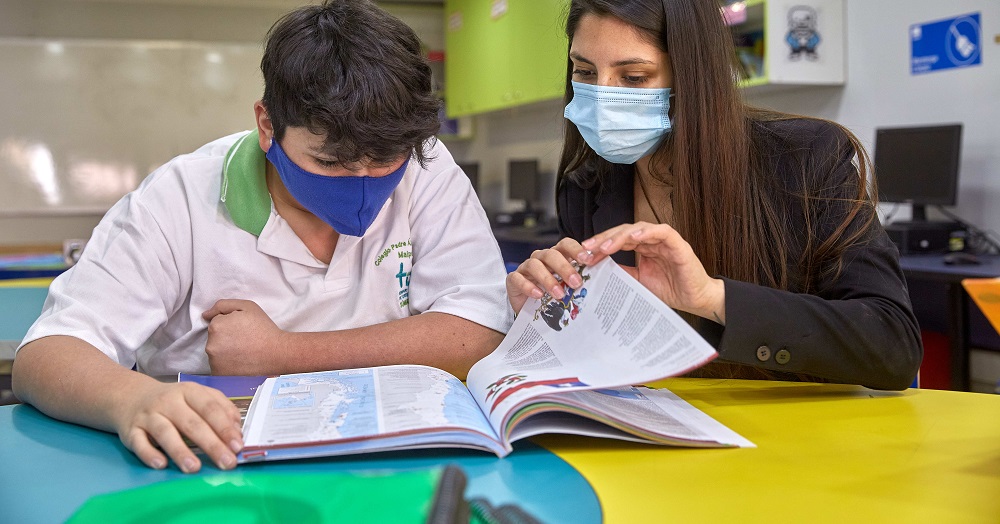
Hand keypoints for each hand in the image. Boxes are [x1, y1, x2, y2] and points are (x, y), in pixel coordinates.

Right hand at [114, 381, 242, 472]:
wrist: (130, 396)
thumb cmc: (173, 401)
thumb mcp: (198, 396)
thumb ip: (220, 409)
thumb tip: (237, 430)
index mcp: (189, 392)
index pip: (210, 408)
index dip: (225, 428)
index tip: (238, 446)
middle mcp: (168, 402)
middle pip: (192, 423)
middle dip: (211, 444)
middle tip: (227, 462)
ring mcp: (148, 415)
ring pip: (165, 433)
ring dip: (180, 451)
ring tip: (194, 468)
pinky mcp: (130, 430)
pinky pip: (139, 442)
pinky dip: (148, 453)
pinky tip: (160, 464)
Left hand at [203, 299, 287, 374]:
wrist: (277, 353)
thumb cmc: (264, 329)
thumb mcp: (247, 307)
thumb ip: (223, 305)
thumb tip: (205, 315)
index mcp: (216, 326)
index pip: (216, 323)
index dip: (230, 325)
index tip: (243, 329)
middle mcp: (211, 345)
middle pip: (214, 338)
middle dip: (225, 338)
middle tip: (244, 340)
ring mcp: (214, 362)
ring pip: (216, 352)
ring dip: (225, 351)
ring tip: (243, 352)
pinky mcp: (219, 374)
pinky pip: (218, 366)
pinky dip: (226, 364)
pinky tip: (240, 362)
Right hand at [507, 237, 588, 313]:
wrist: (531, 313)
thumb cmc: (551, 297)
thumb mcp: (567, 288)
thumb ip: (577, 281)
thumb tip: (599, 282)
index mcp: (556, 256)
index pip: (565, 245)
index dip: (576, 249)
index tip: (588, 260)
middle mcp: (540, 258)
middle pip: (551, 254)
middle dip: (564, 268)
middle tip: (576, 282)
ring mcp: (525, 268)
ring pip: (535, 265)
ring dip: (548, 279)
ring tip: (559, 294)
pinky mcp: (513, 279)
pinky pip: (518, 278)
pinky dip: (528, 286)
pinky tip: (539, 295)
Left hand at [579, 222, 726, 323]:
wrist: (694, 300)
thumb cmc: (670, 290)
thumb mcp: (638, 283)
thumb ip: (623, 273)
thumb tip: (599, 271)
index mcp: (643, 248)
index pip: (618, 240)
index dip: (601, 245)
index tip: (584, 254)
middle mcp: (652, 241)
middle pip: (624, 232)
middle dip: (604, 238)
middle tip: (588, 247)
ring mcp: (665, 241)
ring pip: (639, 228)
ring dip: (620, 236)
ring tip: (605, 246)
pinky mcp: (678, 244)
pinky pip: (662, 232)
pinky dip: (647, 232)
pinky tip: (633, 237)